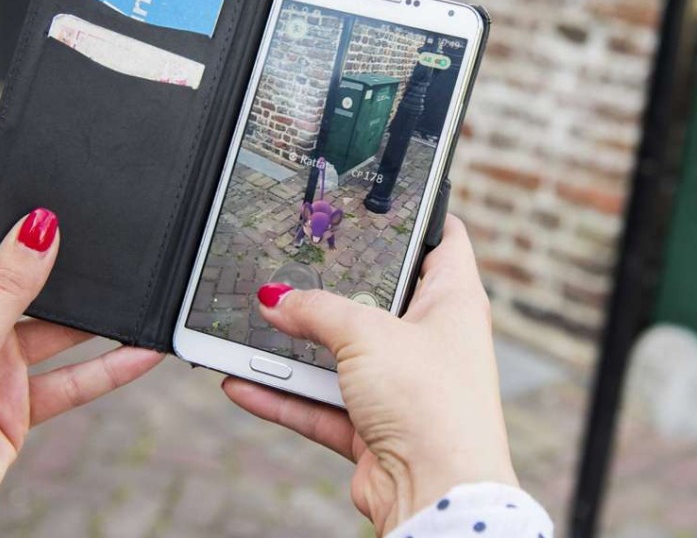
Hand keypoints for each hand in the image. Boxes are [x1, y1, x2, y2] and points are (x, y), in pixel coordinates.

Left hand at [0, 185, 162, 536]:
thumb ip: (7, 288)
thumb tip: (39, 224)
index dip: (4, 200)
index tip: (45, 171)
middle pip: (26, 279)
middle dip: (67, 264)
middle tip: (114, 240)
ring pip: (57, 329)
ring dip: (97, 320)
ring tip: (142, 298)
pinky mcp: (16, 403)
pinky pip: (71, 379)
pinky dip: (108, 369)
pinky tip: (142, 352)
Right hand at [224, 216, 517, 534]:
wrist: (436, 495)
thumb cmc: (433, 405)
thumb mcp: (368, 335)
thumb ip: (317, 311)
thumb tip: (278, 299)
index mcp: (453, 301)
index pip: (442, 240)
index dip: (416, 217)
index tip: (380, 201)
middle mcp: (431, 340)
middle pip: (377, 299)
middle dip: (334, 288)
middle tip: (294, 264)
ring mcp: (403, 385)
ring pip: (341, 356)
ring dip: (296, 349)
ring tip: (252, 325)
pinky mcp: (376, 426)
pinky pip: (322, 404)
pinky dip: (284, 396)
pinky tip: (244, 382)